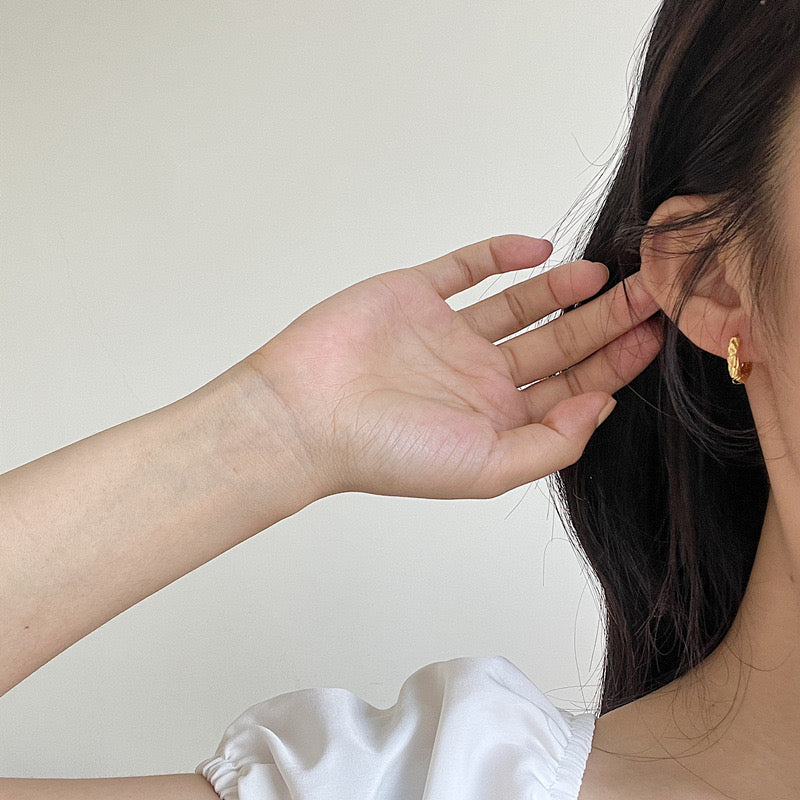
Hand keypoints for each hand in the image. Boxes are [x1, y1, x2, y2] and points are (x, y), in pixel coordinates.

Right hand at [244, 235, 661, 499]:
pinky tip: (538, 250)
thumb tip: (604, 406)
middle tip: (649, 293)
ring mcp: (446, 334)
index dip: (616, 363)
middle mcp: (477, 376)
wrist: (306, 415)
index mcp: (496, 418)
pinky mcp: (415, 296)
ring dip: (562, 288)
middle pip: (555, 343)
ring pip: (520, 304)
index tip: (655, 335)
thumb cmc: (388, 452)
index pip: (571, 386)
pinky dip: (501, 256)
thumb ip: (553, 443)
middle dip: (604, 321)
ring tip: (604, 273)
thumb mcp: (487, 468)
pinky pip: (466, 268)